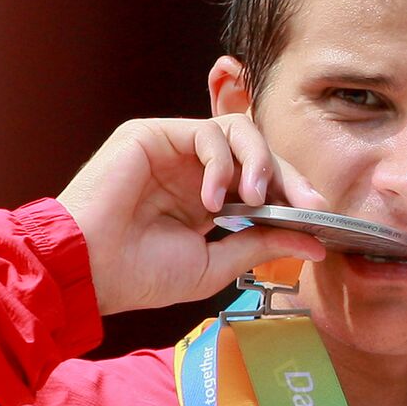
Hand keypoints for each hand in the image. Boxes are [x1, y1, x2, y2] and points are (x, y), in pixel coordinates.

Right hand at [58, 115, 327, 314]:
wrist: (88, 272)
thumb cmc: (140, 274)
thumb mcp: (217, 263)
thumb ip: (263, 244)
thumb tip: (317, 244)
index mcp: (209, 198)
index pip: (264, 180)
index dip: (293, 193)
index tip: (318, 218)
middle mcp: (194, 169)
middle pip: (259, 151)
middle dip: (289, 175)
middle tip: (307, 204)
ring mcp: (174, 149)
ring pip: (239, 131)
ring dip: (260, 163)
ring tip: (256, 199)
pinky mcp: (153, 134)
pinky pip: (208, 133)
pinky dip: (221, 163)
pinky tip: (213, 199)